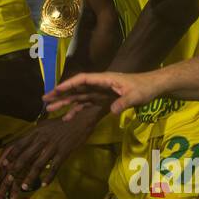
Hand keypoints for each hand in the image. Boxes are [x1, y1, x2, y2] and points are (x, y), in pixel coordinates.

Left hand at [0, 107, 98, 198]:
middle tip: (9, 181)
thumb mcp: (44, 125)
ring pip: (38, 164)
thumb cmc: (62, 123)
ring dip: (30, 177)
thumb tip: (22, 143)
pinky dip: (49, 177)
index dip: (11, 156)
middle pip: (26, 156)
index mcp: (36, 132)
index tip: (3, 165)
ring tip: (24, 186)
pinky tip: (44, 185)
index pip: (19, 145)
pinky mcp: (64, 152)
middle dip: (16, 170)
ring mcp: (53, 146)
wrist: (80, 120)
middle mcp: (42, 139)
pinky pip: (54, 167)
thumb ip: (34, 134)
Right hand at [44, 69, 159, 116]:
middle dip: (60, 94)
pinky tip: (67, 118)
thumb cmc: (144, 88)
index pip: (82, 80)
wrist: (153, 87)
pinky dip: (76, 111)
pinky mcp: (103, 100)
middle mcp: (99, 85)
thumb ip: (123, 102)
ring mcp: (100, 93)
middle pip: (76, 89)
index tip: (56, 90)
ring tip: (50, 110)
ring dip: (65, 103)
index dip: (68, 84)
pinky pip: (86, 105)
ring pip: (78, 97)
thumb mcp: (135, 96)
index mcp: (104, 79)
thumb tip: (112, 111)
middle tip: (45, 100)